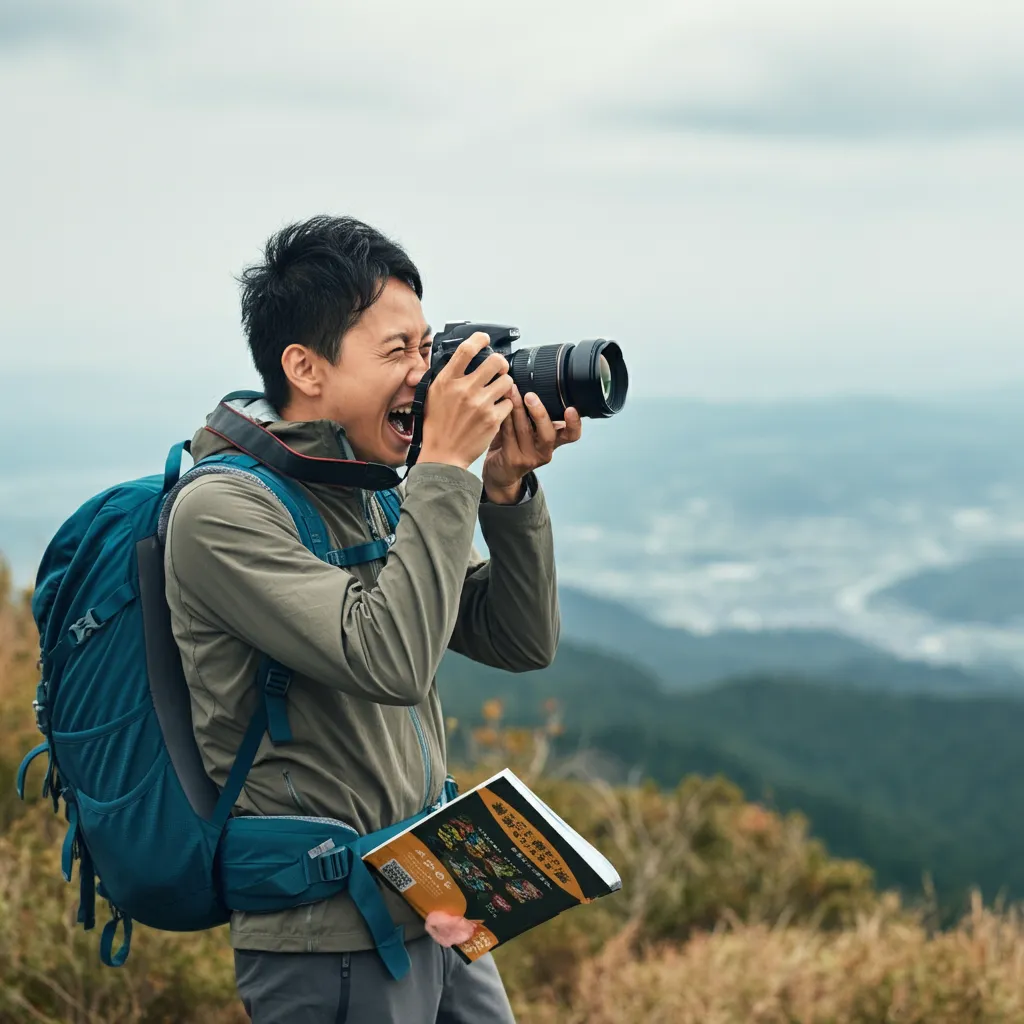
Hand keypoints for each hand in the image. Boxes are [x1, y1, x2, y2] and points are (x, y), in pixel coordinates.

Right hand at [418, 333, 515, 469]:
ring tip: (497, 391)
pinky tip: (496, 410)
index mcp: (447, 381)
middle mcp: (464, 390)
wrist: (443, 455)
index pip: (466, 350)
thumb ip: (446, 376)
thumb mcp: (432, 395)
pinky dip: (505, 405)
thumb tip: (458, 358)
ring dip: (504, 384)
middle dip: (500, 363)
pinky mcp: (493, 419)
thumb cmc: (437, 427)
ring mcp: (480, 404)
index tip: (485, 339)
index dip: (479, 339)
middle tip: (499, 368)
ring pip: (507, 381)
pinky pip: (509, 402)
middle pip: (495, 361)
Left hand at [481, 385, 582, 503]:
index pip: (572, 434)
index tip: (572, 409)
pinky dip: (504, 417)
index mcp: (554, 440)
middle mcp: (545, 450)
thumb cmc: (515, 444)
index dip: (574, 423)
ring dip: (517, 409)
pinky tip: (500, 404)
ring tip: (511, 391)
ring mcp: (530, 457)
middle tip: (531, 396)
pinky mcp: (513, 460)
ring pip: (524, 431)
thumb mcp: (530, 429)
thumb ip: (534, 413)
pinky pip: (508, 435)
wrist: (500, 472)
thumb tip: (529, 378)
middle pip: (548, 434)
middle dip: (540, 413)